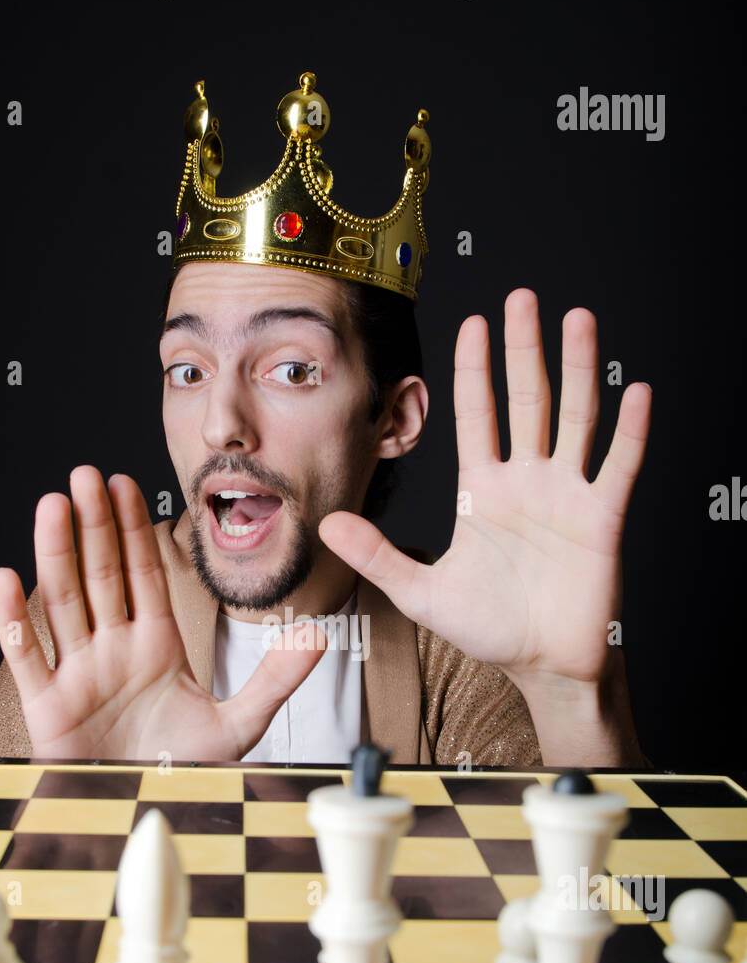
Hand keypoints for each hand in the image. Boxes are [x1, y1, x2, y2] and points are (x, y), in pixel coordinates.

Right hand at [0, 467, 324, 759]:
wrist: (150, 816)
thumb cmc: (185, 772)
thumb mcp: (240, 724)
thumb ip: (276, 678)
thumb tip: (318, 634)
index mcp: (156, 646)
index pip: (142, 574)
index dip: (133, 529)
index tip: (126, 484)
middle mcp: (114, 651)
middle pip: (100, 575)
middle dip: (93, 525)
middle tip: (85, 475)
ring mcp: (79, 675)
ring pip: (63, 602)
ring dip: (56, 554)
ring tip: (52, 505)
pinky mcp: (49, 707)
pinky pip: (27, 656)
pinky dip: (13, 620)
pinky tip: (6, 579)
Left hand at [319, 289, 649, 695]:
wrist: (541, 665)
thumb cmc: (489, 628)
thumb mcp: (422, 592)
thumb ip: (377, 556)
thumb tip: (327, 525)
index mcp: (483, 490)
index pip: (478, 415)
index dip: (476, 370)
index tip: (474, 322)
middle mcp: (526, 481)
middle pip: (528, 400)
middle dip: (525, 349)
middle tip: (523, 298)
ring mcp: (567, 495)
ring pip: (575, 418)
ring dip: (579, 369)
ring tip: (578, 320)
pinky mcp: (602, 519)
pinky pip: (619, 466)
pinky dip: (630, 431)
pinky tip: (635, 392)